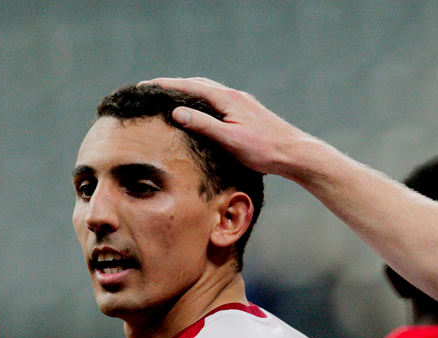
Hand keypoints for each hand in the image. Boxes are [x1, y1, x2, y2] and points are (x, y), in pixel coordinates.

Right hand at [144, 77, 316, 178]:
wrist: (293, 153)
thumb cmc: (263, 149)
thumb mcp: (229, 139)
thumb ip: (203, 124)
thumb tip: (176, 111)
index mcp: (226, 99)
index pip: (188, 86)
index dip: (165, 85)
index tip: (144, 86)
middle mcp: (233, 95)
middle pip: (196, 84)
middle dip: (172, 84)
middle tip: (151, 90)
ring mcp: (241, 102)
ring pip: (207, 90)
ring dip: (187, 90)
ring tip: (169, 96)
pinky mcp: (246, 111)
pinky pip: (216, 99)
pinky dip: (200, 99)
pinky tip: (199, 109)